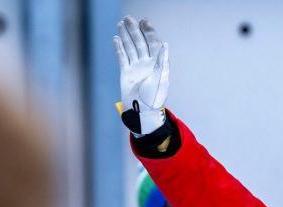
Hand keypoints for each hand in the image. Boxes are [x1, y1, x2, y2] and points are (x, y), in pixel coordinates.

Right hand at [113, 16, 167, 133]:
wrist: (142, 112)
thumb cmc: (154, 98)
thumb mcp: (160, 79)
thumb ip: (162, 61)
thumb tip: (165, 44)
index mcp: (157, 63)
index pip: (153, 43)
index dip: (149, 32)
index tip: (144, 22)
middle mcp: (147, 63)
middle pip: (140, 42)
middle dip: (135, 30)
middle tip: (128, 19)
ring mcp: (136, 68)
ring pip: (130, 48)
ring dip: (126, 36)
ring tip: (121, 24)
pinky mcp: (126, 73)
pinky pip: (122, 57)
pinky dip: (119, 48)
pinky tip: (116, 39)